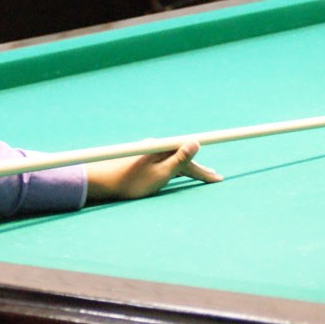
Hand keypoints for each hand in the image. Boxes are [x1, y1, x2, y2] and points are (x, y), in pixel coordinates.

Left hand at [84, 141, 221, 203]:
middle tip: (216, 178)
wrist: (105, 182)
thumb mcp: (160, 174)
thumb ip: (179, 160)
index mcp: (165, 150)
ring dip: (190, 169)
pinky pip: (167, 164)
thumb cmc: (132, 182)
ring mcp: (151, 153)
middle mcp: (159, 148)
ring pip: (176, 162)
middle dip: (200, 169)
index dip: (205, 170)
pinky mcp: (145, 159)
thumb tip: (195, 142)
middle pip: (185, 159)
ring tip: (204, 176)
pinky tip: (180, 175)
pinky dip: (177, 170)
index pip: (192, 157)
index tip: (219, 178)